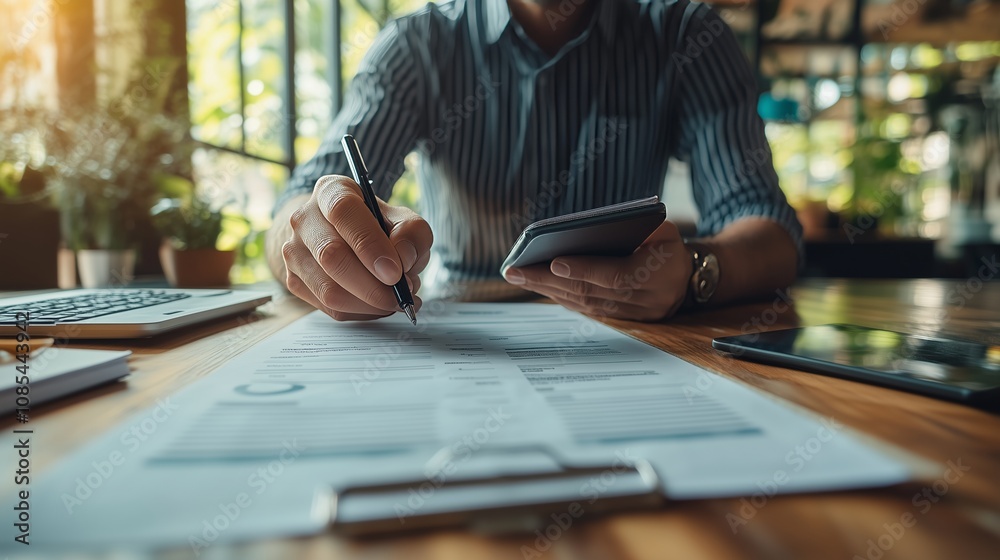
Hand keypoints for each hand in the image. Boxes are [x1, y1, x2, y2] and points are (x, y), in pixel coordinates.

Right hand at [279, 175, 432, 320]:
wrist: (342, 236)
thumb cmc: (376, 226)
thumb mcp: (403, 219)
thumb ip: (412, 233)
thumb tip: (403, 259)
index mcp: (331, 191)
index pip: (343, 212)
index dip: (369, 244)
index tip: (395, 272)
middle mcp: (304, 219)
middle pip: (331, 256)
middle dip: (372, 284)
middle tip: (401, 294)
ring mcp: (294, 251)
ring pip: (328, 290)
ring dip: (369, 303)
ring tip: (394, 300)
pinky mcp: (294, 280)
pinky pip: (329, 307)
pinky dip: (360, 312)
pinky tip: (378, 304)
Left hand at [502, 221, 692, 320]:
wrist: (691, 277)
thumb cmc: (669, 244)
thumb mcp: (661, 228)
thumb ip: (631, 230)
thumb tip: (583, 233)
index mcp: (661, 272)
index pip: (618, 275)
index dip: (585, 270)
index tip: (554, 261)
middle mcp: (648, 299)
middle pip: (593, 293)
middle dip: (550, 281)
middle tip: (515, 271)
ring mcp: (636, 315)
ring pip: (586, 304)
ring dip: (549, 291)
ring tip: (519, 277)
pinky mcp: (624, 321)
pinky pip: (588, 310)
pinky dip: (562, 298)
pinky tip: (539, 286)